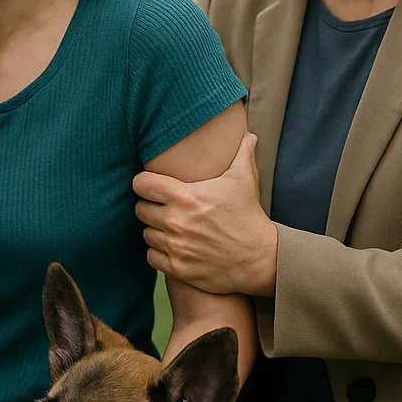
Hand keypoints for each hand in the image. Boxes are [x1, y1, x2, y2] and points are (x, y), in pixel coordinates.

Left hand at [133, 133, 278, 296]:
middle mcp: (176, 221)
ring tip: (171, 227)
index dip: (145, 183)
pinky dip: (159, 253)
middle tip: (164, 208)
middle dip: (150, 207)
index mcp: (185, 196)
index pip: (141, 184)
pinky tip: (173, 246)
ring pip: (145, 233)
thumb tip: (249, 134)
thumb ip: (241, 154)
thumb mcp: (245, 181)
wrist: (260, 259)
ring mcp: (175, 246)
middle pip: (140, 209)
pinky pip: (151, 256)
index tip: (152, 186)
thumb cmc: (248, 216)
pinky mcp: (177, 268)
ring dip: (155, 230)